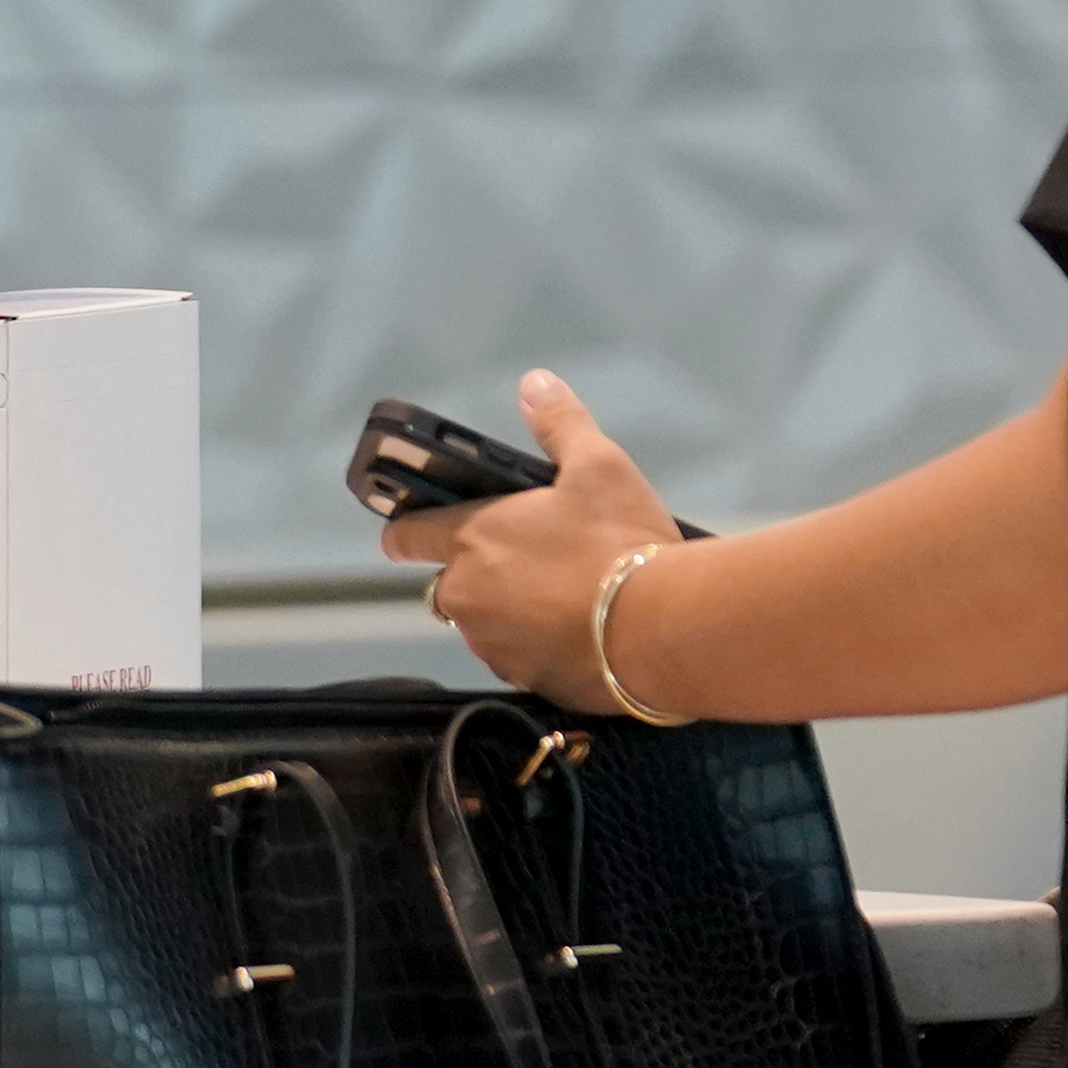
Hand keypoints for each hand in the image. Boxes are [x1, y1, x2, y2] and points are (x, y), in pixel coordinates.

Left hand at [371, 372, 685, 711]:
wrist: (663, 630)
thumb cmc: (620, 540)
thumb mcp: (598, 467)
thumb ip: (560, 425)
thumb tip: (534, 384)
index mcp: (471, 539)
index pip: (405, 537)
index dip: (405, 532)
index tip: (409, 531)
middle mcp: (468, 598)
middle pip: (449, 585)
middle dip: (475, 574)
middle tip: (529, 558)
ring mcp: (494, 646)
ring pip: (483, 626)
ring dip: (506, 613)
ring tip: (562, 596)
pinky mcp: (526, 683)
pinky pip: (518, 659)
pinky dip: (536, 646)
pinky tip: (578, 633)